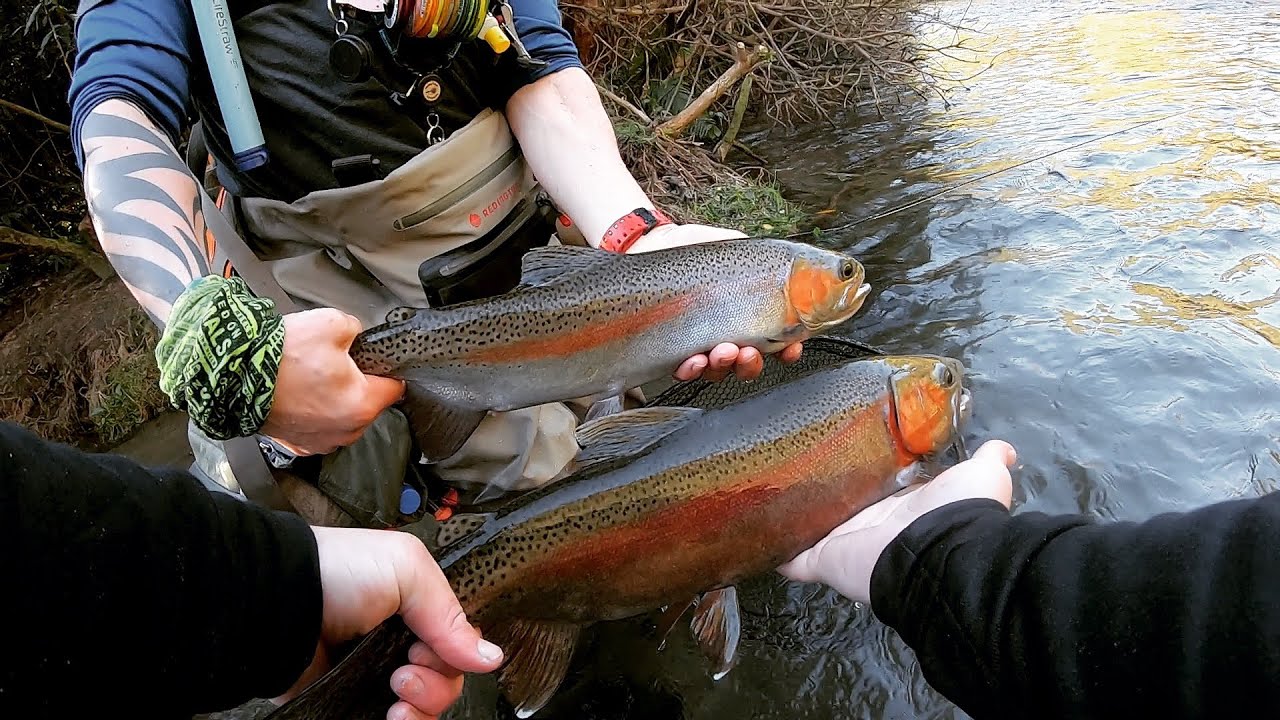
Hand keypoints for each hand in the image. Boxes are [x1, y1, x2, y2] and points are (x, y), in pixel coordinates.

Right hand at [260, 308, 405, 455]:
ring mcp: (321, 441)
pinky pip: (316, 424)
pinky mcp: (298, 443)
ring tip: (310, 376)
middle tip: (332, 362)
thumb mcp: (333, 323)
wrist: (234, 376)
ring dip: (332, 398)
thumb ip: (357, 329)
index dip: (385, 368)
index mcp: (363, 405)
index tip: (373, 359)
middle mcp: (346, 431)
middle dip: (355, 382)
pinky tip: (297, 391)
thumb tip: (356, 335)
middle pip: (367, 402)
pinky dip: (311, 409)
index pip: (394, 387)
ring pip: (341, 415)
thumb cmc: (282, 356)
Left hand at [276, 527, 504, 719]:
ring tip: (395, 697)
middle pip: (445, 681)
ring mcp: (374, 675)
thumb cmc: (339, 571)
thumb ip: (449, 614)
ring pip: (421, 707)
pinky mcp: (350, 701)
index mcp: (416, 609)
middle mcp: (399, 643)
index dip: (453, 655)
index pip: (455, 646)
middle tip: (403, 673)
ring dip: (421, 709)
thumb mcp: (407, 569)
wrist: (278, 600)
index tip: (428, 650)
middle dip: (435, 685)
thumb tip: (491, 657)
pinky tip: (392, 718)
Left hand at [626, 223, 804, 381]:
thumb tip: (790, 272)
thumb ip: (765, 265)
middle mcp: (726, 335)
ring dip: (723, 367)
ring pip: (718, 371)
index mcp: (747, 317)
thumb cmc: (698, 250)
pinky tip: (694, 360)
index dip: (787, 352)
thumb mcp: (738, 251)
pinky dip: (692, 371)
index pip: (775, 344)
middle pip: (746, 365)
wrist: (655, 245)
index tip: (790, 349)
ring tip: (721, 352)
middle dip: (750, 363)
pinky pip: (685, 371)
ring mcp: (699, 344)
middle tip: (747, 352)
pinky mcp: (671, 349)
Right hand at [778, 439, 1016, 606]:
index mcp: (906, 506)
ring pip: (814, 531)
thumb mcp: (982, 477)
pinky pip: (792, 557)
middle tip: (795, 467)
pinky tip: (755, 533)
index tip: (843, 453)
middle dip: (824, 495)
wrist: (939, 557)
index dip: (865, 475)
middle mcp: (875, 525)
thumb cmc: (959, 514)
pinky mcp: (824, 558)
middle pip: (844, 510)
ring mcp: (846, 544)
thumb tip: (1003, 448)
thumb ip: (988, 460)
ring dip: (794, 518)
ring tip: (765, 494)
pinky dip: (776, 549)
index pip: (880, 490)